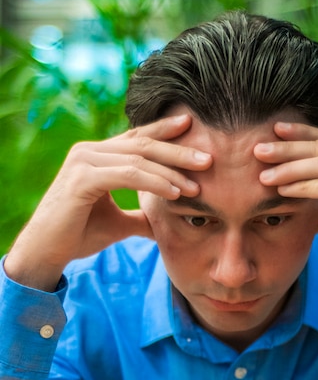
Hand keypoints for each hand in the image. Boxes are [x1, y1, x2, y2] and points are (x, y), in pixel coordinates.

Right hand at [5, 114, 211, 290]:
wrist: (47, 252)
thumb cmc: (79, 235)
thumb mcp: (119, 223)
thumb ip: (141, 217)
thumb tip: (162, 223)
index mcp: (97, 156)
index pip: (137, 139)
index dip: (164, 132)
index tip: (192, 128)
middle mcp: (89, 152)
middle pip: (142, 144)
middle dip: (177, 150)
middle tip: (207, 157)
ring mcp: (84, 162)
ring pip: (138, 158)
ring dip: (172, 171)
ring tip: (197, 185)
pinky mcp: (83, 178)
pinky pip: (128, 175)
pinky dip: (154, 182)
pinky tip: (175, 193)